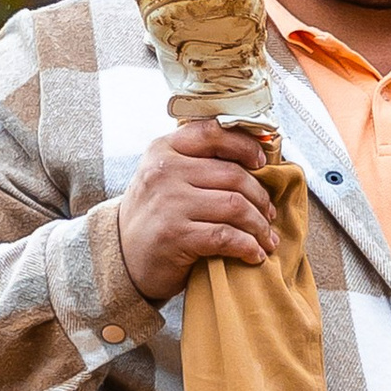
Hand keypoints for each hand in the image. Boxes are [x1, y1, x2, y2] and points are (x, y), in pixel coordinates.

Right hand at [115, 120, 279, 304]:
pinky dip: (248, 247)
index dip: (245, 145)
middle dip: (261, 198)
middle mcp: (164, 171)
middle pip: (234, 175)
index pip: (213, 133)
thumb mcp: (165, 178)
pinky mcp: (175, 235)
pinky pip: (226, 236)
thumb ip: (197, 163)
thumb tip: (253, 159)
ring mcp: (168, 203)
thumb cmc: (155, 216)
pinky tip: (254, 254)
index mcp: (164, 149)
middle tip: (269, 215)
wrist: (121, 257)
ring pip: (235, 206)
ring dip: (259, 226)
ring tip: (266, 238)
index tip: (262, 163)